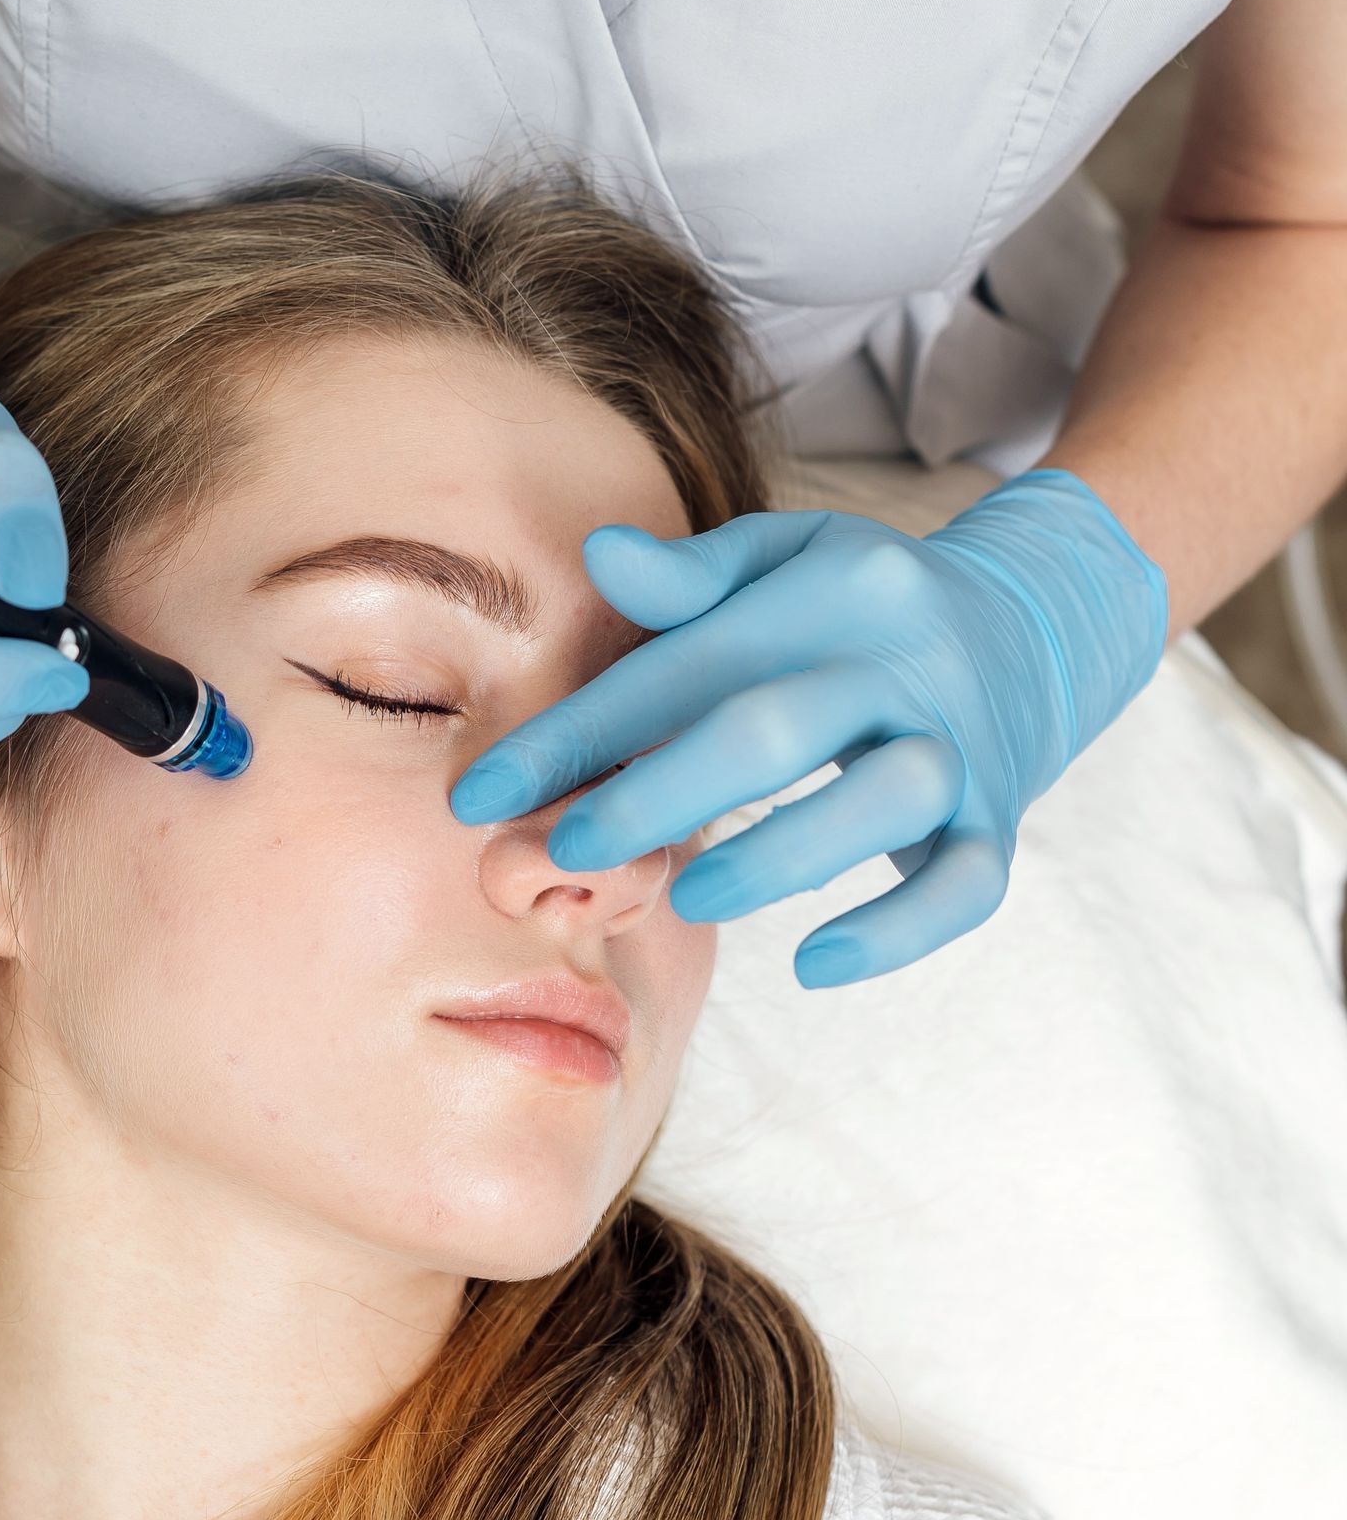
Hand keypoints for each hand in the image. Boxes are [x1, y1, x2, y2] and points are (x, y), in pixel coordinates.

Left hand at [449, 470, 1167, 987]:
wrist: (1034, 626)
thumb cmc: (864, 608)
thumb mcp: (786, 562)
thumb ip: (691, 575)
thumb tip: (597, 555)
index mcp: (832, 592)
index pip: (687, 662)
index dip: (580, 731)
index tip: (484, 795)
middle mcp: (902, 662)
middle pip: (777, 726)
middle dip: (659, 793)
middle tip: (565, 850)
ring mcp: (960, 744)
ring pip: (883, 799)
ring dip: (781, 853)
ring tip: (693, 896)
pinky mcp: (998, 818)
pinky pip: (963, 884)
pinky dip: (896, 931)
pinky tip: (813, 964)